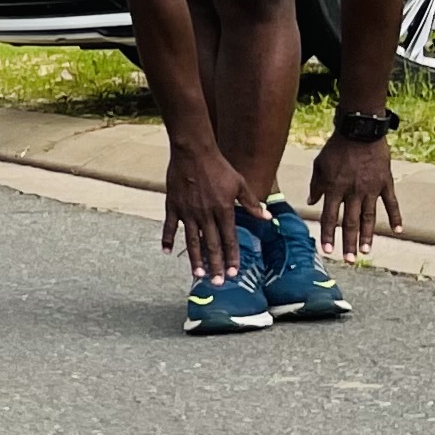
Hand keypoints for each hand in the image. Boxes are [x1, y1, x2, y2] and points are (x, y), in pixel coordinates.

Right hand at [160, 141, 262, 279]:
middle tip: (218, 282)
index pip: (229, 239)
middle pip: (211, 245)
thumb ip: (251, 203)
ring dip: (195, 259)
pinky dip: (167, 239)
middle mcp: (205, 215)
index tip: (235, 272)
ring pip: (192, 240)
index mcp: (223, 210)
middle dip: (216, 265)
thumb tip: (267, 218)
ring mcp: (187, 212)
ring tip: (198, 274)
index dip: (232, 257)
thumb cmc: (218, 167)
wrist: (193, 152)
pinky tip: (167, 252)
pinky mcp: (173, 206)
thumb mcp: (240, 184)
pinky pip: (170, 226)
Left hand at [309, 131, 401, 258]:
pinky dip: (396, 217)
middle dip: (348, 242)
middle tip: (349, 259)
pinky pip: (391, 203)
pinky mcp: (385, 183)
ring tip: (366, 251)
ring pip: (369, 217)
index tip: (327, 251)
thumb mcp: (319, 165)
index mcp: (334, 188)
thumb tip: (311, 203)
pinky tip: (398, 231)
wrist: (360, 132)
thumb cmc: (336, 148)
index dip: (328, 235)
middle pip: (349, 222)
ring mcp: (371, 189)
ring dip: (367, 235)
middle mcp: (352, 192)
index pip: (329, 217)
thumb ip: (316, 185)